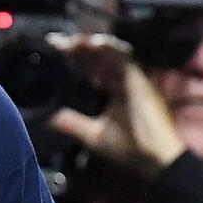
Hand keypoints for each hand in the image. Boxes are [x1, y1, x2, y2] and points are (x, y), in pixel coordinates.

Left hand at [44, 32, 187, 175]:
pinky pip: (124, 57)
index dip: (75, 58)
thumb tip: (47, 119)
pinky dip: (109, 48)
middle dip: (77, 48)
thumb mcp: (94, 135)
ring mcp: (133, 77)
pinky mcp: (141, 78)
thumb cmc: (131, 148)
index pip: (93, 67)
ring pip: (110, 51)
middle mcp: (124, 79)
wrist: (155, 160)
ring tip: (68, 42)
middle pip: (99, 56)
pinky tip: (91, 44)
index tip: (53, 53)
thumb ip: (72, 124)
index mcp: (115, 89)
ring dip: (89, 45)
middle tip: (54, 43)